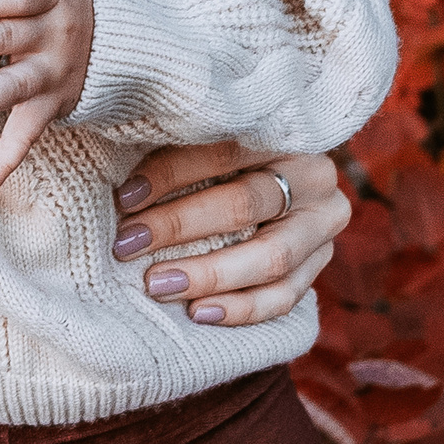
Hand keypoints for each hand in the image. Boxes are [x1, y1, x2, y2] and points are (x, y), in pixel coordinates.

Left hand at [109, 141, 349, 325]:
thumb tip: (120, 184)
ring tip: (157, 285)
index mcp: (282, 130)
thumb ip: (171, 147)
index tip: (124, 198)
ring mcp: (323, 223)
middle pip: (244, 205)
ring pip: (271, 258)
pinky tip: (199, 313)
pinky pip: (286, 296)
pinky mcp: (321, 262)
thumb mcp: (200, 138)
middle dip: (179, 227)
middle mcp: (314, 175)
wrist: (273, 178)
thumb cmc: (215, 155)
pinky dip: (241, 308)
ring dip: (209, 275)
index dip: (169, 175)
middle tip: (127, 246)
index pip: (222, 151)